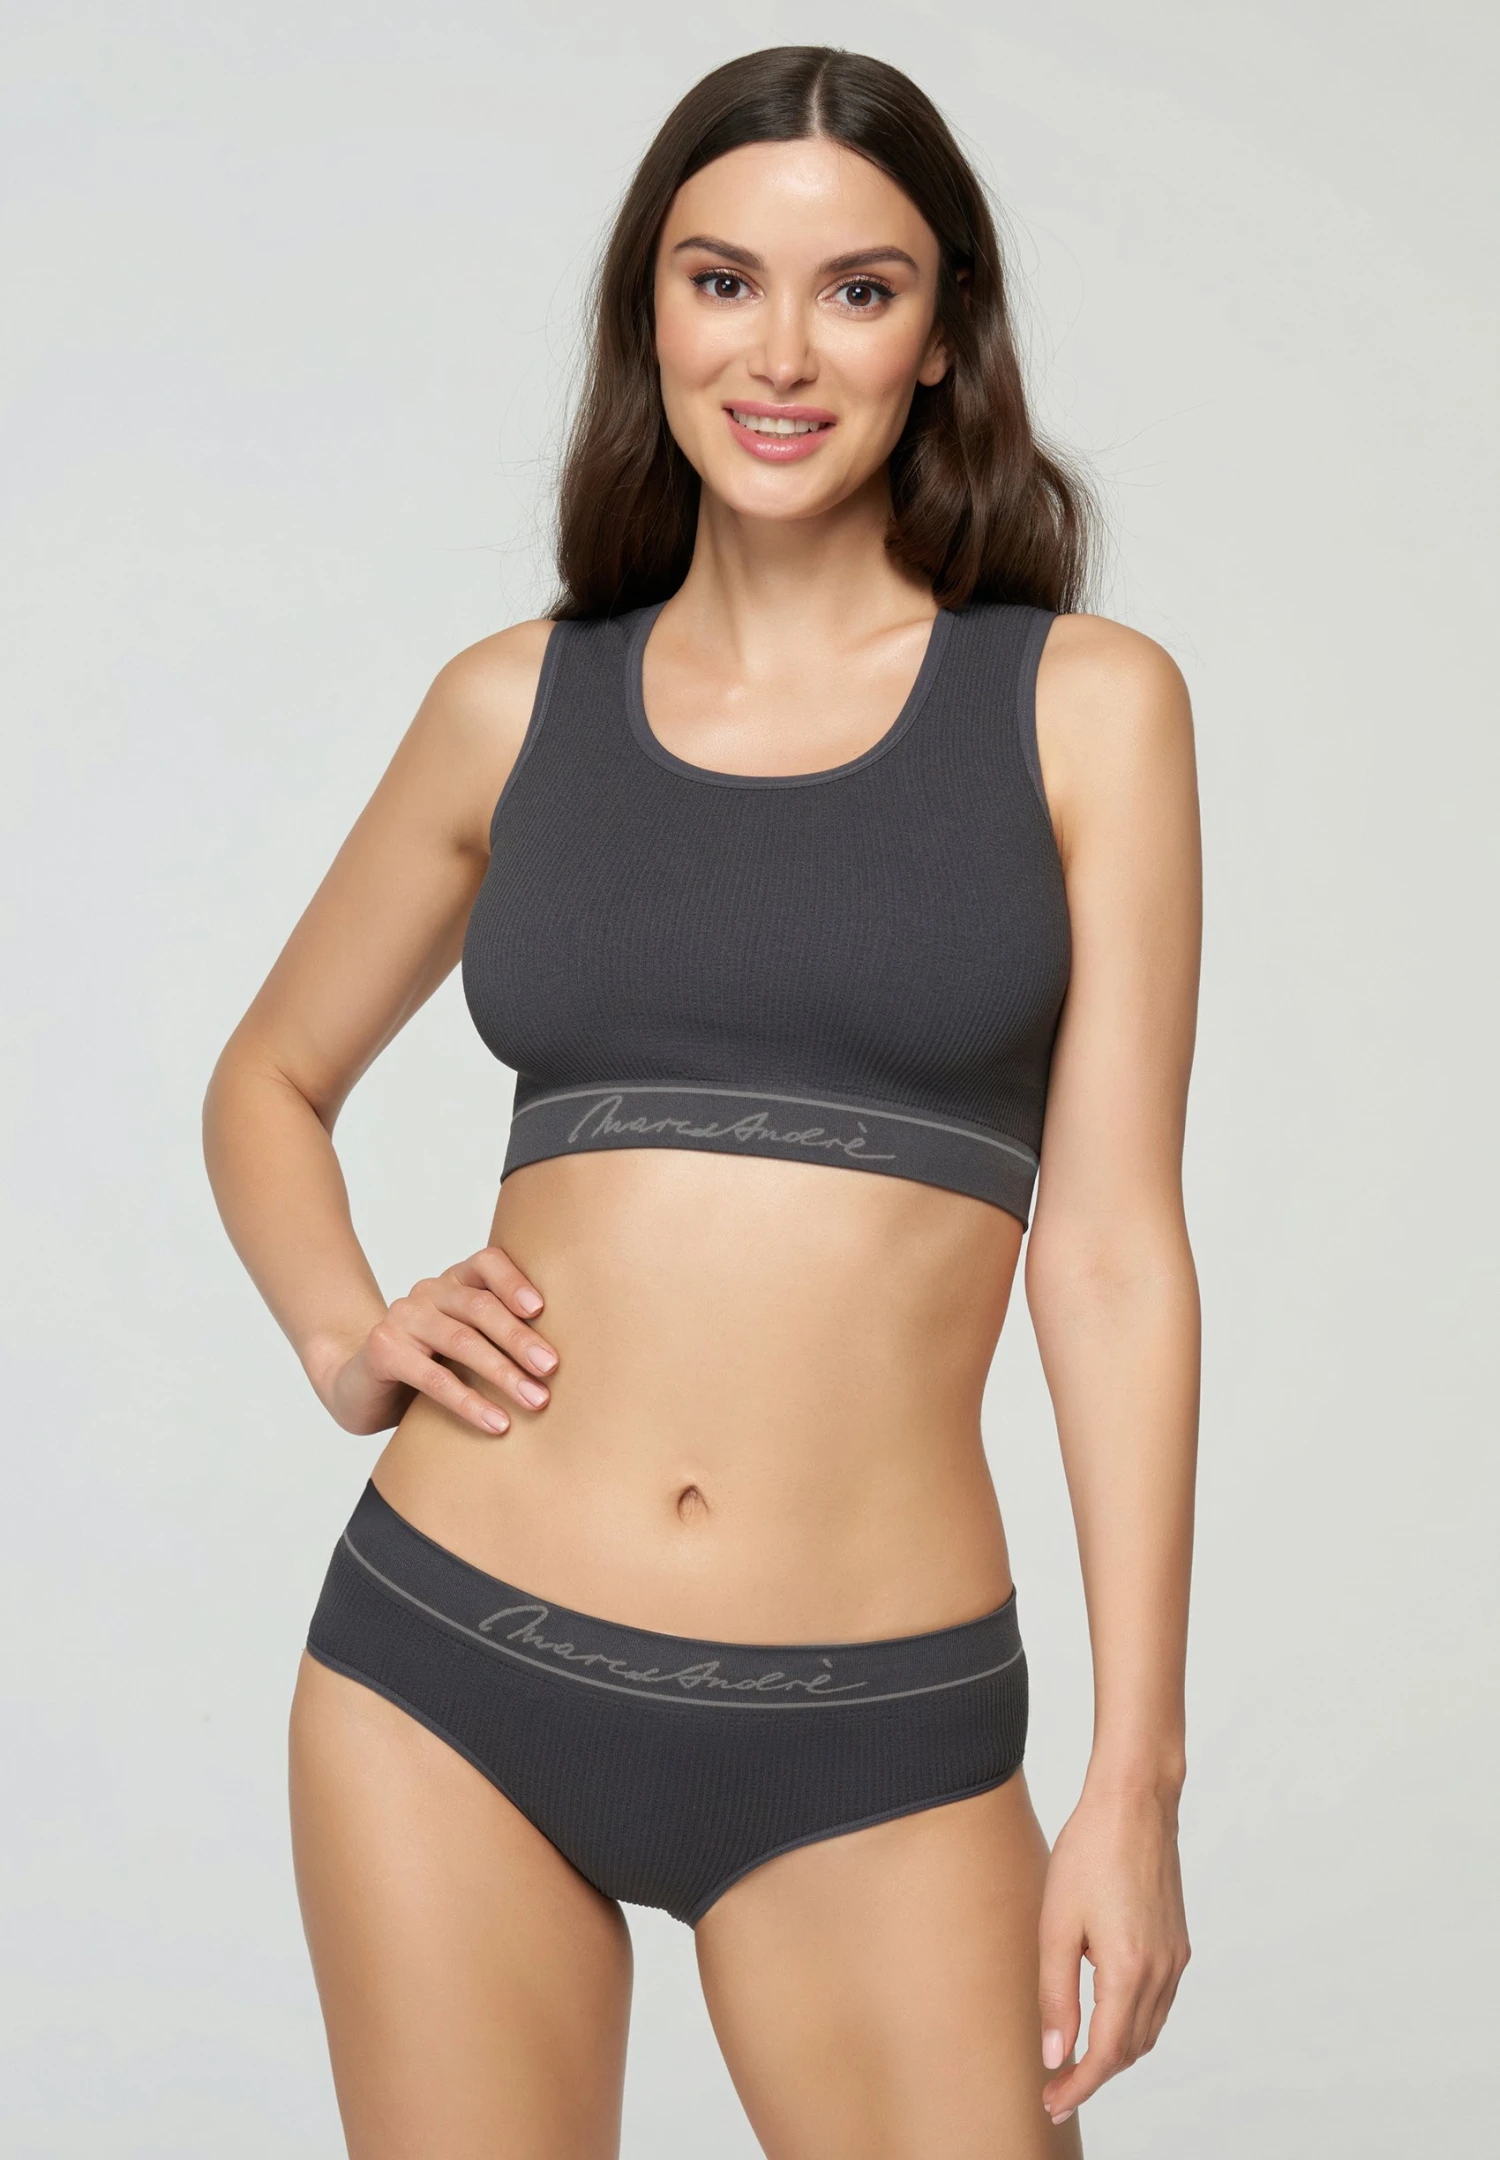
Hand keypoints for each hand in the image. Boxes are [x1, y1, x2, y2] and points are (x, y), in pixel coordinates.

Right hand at [315, 1245, 557, 1436]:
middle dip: (520, 1339)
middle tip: (552, 1369)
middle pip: (480, 1306)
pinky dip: (470, 1402)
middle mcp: (427, 1292)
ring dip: (503, 1373)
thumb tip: (562, 1361)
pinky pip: (434, 1378)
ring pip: (461, 1341)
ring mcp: (402, 1318)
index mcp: (454, 1281)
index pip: (487, 1263)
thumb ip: (500, 1337)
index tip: (542, 1309)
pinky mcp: (384, 1350)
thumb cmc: (427, 1365)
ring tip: (536, 1400)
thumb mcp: (465, 1345)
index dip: (514, 1280)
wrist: (357, 1384)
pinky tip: (497, 1423)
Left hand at [1036, 1780, 1190, 2127]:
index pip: (1105, 2054)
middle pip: (1130, 2049)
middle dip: (1095, 2075)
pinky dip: (1133, 2023)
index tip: (1053, 2102)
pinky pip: (1159, 2003)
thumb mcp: (1057, 1925)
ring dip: (1116, 2051)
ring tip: (1077, 2059)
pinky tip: (1107, 2016)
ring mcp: (1175, 1958)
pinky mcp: (1178, 1942)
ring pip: (1149, 2030)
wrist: (1134, 1803)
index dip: (1079, 2086)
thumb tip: (1055, 2054)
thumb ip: (1056, 1995)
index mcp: (1129, 1971)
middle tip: (1057, 2088)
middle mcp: (1161, 1972)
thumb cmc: (1089, 1853)